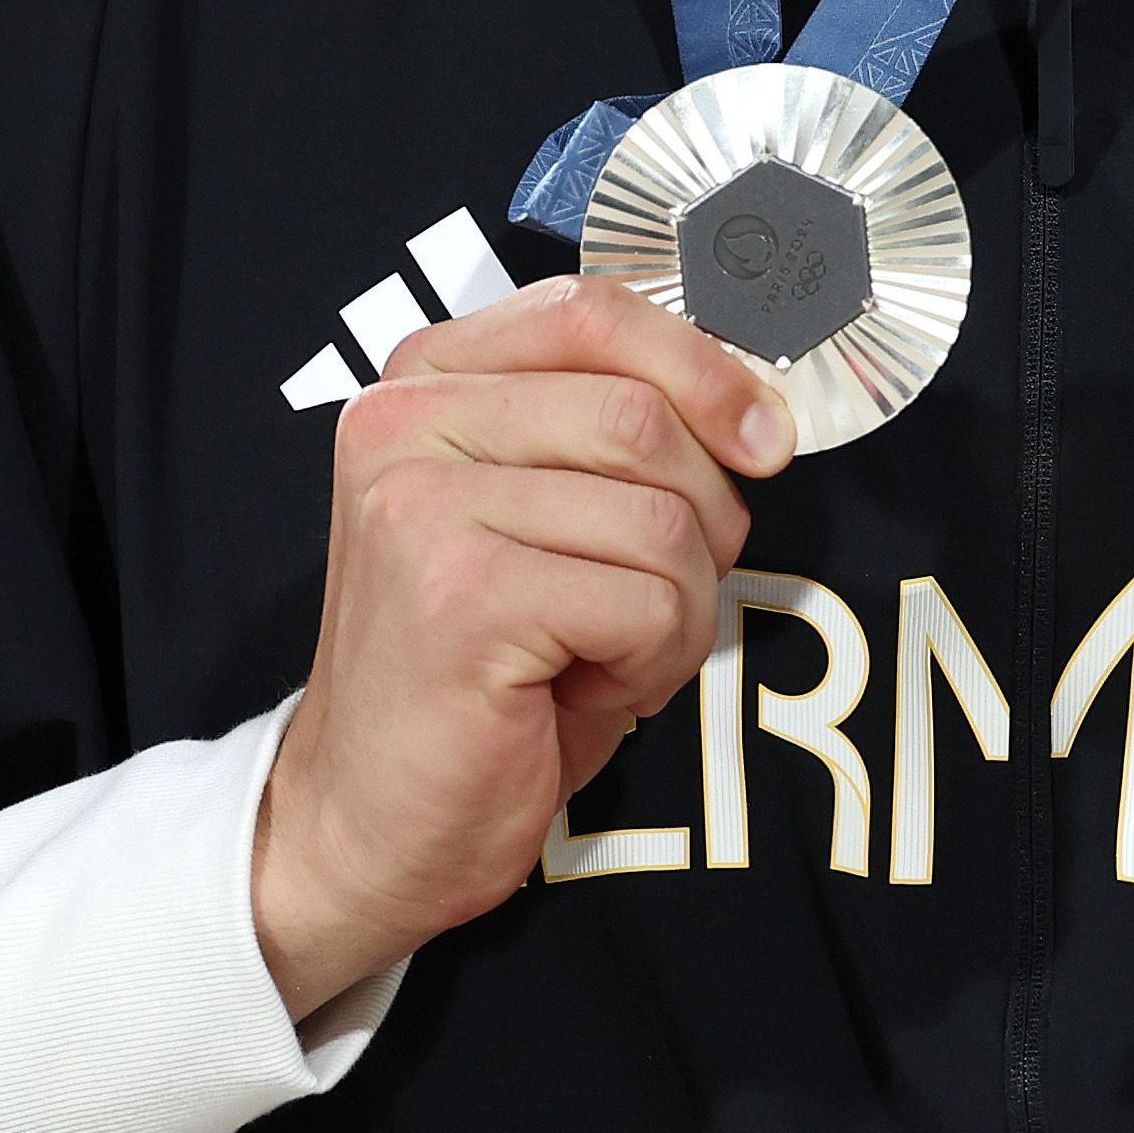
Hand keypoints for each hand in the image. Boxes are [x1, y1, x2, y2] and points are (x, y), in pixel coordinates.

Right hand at [247, 280, 795, 1017]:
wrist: (370, 821)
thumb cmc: (480, 673)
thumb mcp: (545, 516)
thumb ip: (612, 430)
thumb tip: (760, 406)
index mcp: (423, 383)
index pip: (592, 312)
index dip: (703, 368)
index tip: (763, 437)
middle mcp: (403, 424)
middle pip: (642, 416)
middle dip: (702, 516)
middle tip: (659, 594)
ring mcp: (422, 507)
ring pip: (661, 516)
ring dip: (676, 607)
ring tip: (604, 651)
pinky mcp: (460, 595)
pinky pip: (646, 601)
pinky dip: (652, 660)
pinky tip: (584, 688)